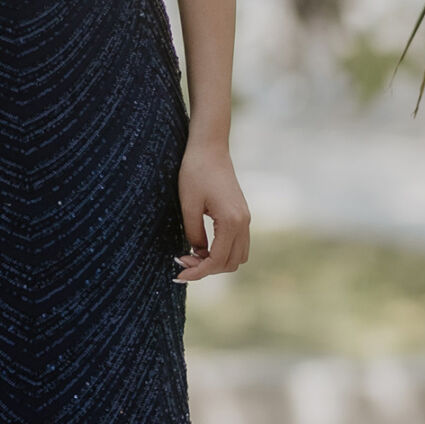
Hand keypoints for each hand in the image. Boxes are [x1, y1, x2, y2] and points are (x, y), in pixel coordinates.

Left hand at [175, 143, 249, 281]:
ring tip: (190, 255)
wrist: (209, 148)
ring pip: (237, 256)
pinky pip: (236, 243)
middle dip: (206, 269)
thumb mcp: (188, 205)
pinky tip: (201, 247)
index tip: (179, 275)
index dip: (198, 272)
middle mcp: (244, 223)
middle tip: (181, 262)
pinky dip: (221, 251)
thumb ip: (194, 234)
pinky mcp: (241, 215)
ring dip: (216, 262)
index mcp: (231, 221)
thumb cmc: (195, 172)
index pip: (217, 260)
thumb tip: (197, 254)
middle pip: (230, 263)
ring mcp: (245, 219)